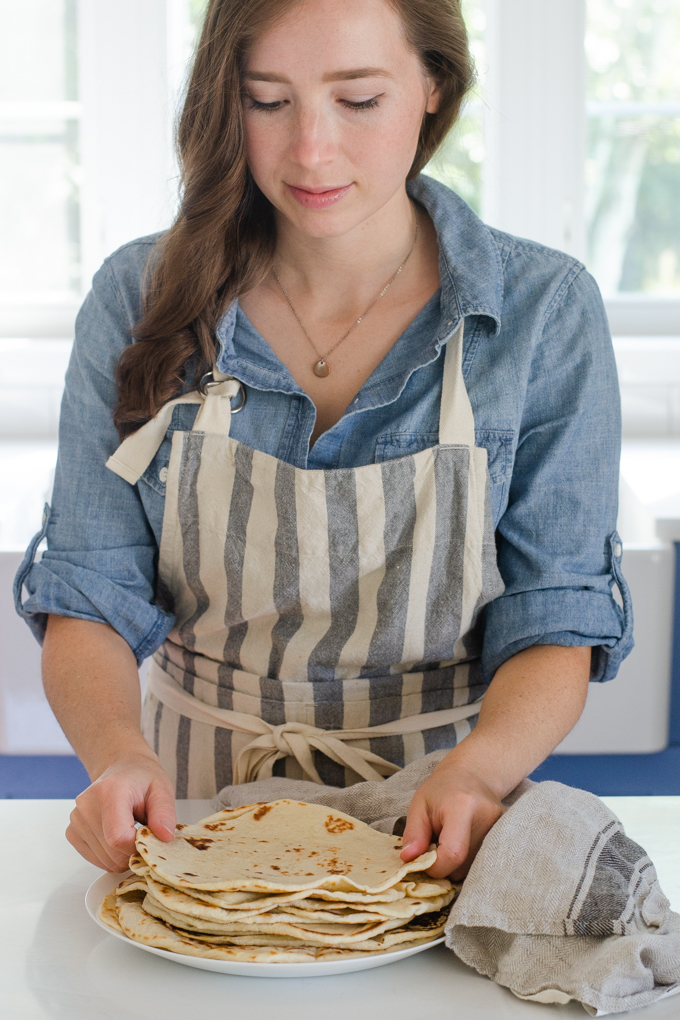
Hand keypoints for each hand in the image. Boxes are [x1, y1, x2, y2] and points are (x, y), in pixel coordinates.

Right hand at [66, 750, 175, 871]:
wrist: (122, 768)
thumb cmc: (142, 779)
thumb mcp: (162, 789)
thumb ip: (164, 813)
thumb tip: (165, 837)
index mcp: (109, 791)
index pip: (118, 838)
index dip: (138, 847)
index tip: (150, 839)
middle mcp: (87, 805)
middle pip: (111, 853)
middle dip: (133, 852)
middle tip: (144, 833)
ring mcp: (76, 819)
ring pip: (104, 860)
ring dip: (122, 854)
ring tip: (131, 830)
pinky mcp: (72, 831)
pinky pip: (94, 859)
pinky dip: (110, 855)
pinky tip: (118, 834)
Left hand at [400, 757, 504, 880]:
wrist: (473, 776)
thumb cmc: (442, 790)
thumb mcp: (419, 806)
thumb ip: (414, 833)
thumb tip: (409, 860)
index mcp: (463, 806)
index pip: (453, 853)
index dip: (435, 866)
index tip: (422, 860)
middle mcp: (488, 819)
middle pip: (463, 865)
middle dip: (443, 866)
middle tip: (435, 846)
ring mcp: (501, 829)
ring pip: (473, 869)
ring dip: (456, 865)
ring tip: (450, 841)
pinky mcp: (507, 837)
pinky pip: (482, 863)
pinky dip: (468, 861)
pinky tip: (463, 843)